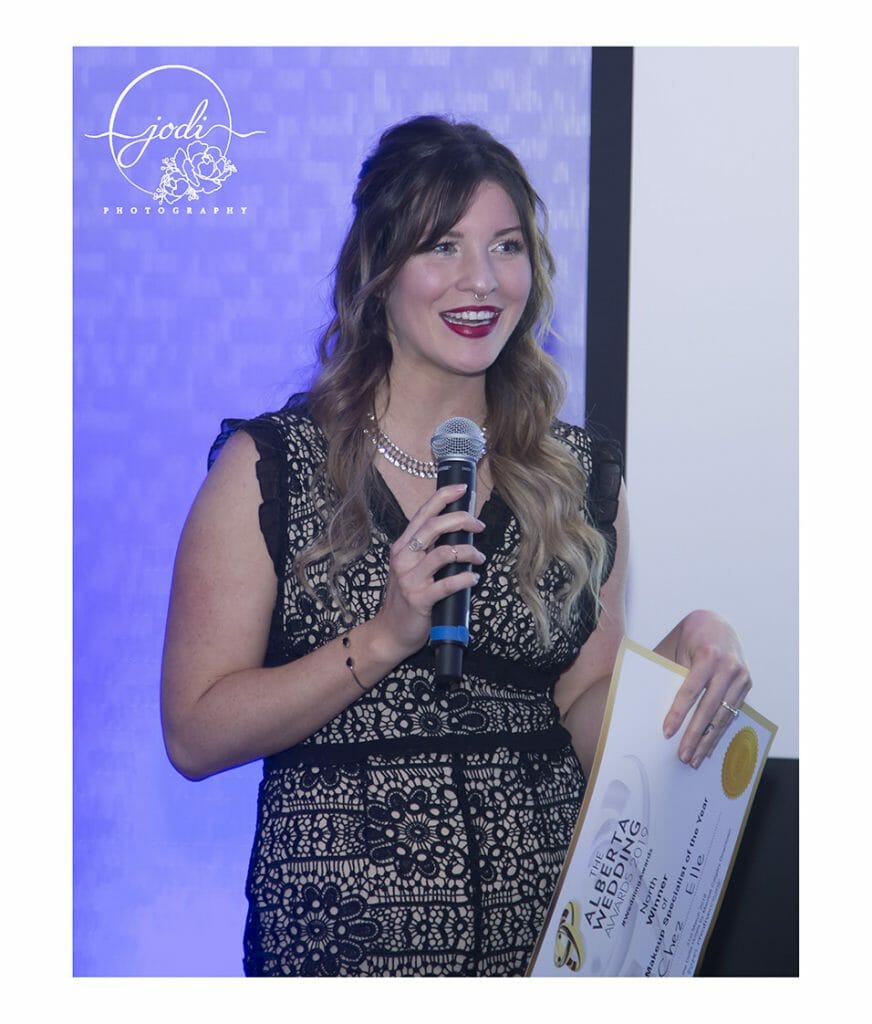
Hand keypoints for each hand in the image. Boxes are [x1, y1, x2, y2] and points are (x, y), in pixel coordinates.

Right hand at [377, 484, 485, 659]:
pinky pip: (447, 584)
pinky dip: (464, 579)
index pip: (422, 514)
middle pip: (433, 527)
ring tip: (479, 557)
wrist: (391, 632)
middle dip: (461, 520)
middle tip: (479, 525)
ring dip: (468, 552)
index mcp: (402, 547)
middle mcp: (403, 558)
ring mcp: (409, 579)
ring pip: (444, 553)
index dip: (443, 497)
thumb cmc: (406, 598)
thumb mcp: (411, 568)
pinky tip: (473, 579)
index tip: (462, 489)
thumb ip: (428, 550)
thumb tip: (459, 531)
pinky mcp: (419, 599)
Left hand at [657, 610, 751, 767]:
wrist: (716, 625)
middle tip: (683, 756)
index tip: (667, 732)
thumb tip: (652, 707)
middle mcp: (728, 667)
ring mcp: (740, 676)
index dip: (678, 713)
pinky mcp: (746, 685)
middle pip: (708, 709)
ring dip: (708, 740)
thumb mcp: (677, 650)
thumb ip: (670, 675)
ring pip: (722, 716)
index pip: (690, 690)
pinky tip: (709, 747)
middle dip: (694, 735)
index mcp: (708, 655)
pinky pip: (731, 713)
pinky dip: (718, 731)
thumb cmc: (690, 639)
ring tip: (695, 759)